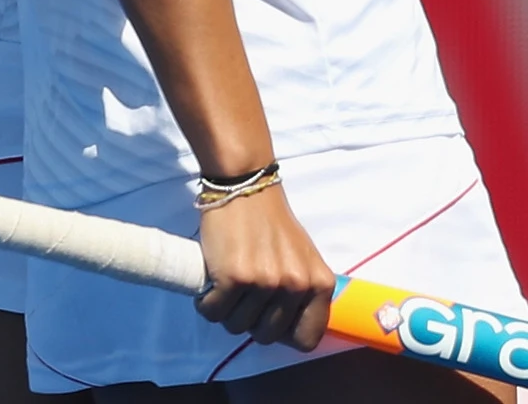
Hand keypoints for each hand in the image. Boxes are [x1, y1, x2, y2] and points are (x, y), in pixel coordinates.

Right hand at [194, 182, 336, 349]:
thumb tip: (291, 329)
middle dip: (251, 321)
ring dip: (227, 310)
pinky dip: (207, 302)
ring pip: (237, 327)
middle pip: (267, 337)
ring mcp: (266, 282)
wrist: (246, 188)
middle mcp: (296, 285)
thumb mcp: (302, 259)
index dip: (285, 333)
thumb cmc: (272, 225)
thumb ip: (303, 291)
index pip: (308, 339)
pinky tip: (213, 280)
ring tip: (229, 282)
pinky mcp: (234, 278)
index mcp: (320, 283)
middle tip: (245, 295)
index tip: (271, 318)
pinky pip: (213, 313)